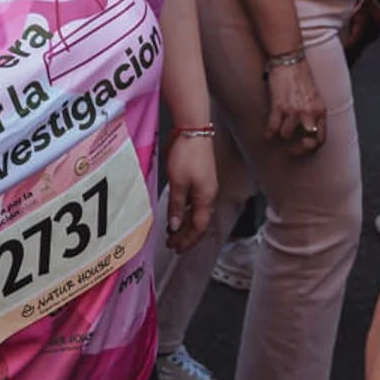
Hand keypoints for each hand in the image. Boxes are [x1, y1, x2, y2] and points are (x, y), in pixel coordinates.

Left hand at [165, 130, 217, 250]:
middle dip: (186, 235)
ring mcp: (204, 186)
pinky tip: (176, 213)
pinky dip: (184, 211)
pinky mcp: (198, 178)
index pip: (198, 226)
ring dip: (184, 224)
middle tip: (172, 245)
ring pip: (195, 212)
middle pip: (198, 221)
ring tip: (172, 233)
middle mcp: (208, 194)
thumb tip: (174, 226)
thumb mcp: (178, 182)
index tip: (177, 248)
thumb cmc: (187, 155)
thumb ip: (176, 205)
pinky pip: (192, 202)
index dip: (188, 239)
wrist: (192, 131)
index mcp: (206, 198)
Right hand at [264, 59, 325, 155]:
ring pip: (287, 134)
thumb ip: (313, 111)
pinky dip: (268, 134)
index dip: (312, 146)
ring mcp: (294, 110)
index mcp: (320, 110)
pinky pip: (273, 127)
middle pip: (308, 141)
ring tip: (277, 132)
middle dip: (298, 148)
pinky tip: (266, 136)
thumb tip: (308, 125)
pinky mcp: (279, 106)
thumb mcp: (314, 95)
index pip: (322, 137)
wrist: (289, 59)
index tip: (303, 146)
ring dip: (281, 134)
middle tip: (290, 149)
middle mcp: (310, 112)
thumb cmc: (300, 74)